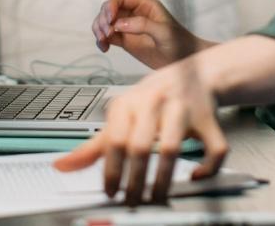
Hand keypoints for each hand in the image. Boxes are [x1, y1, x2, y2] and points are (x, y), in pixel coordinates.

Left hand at [53, 61, 227, 204]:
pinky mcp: (208, 118)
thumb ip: (93, 145)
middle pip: (141, 146)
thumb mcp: (120, 116)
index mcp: (128, 103)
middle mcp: (154, 102)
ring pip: (172, 147)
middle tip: (131, 200)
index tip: (110, 192)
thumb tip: (61, 166)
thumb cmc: (152, 99)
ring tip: (156, 197)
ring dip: (162, 178)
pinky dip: (207, 167)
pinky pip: (213, 147)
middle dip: (134, 180)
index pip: (115, 140)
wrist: (194, 73)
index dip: (112, 170)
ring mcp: (183, 109)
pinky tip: (196, 176)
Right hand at [91, 0, 213, 69]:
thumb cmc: (179, 43)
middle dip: (103, 19)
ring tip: (103, 41)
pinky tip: (104, 48)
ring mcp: (128, 26)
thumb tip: (119, 23)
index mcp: (145, 4)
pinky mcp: (125, 40)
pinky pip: (107, 36)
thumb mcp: (163, 32)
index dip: (110, 5)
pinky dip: (101, 40)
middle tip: (107, 33)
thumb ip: (142, 25)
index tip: (110, 19)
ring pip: (105, 21)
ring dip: (99, 29)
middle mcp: (134, 13)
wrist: (184, 60)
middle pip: (108, 8)